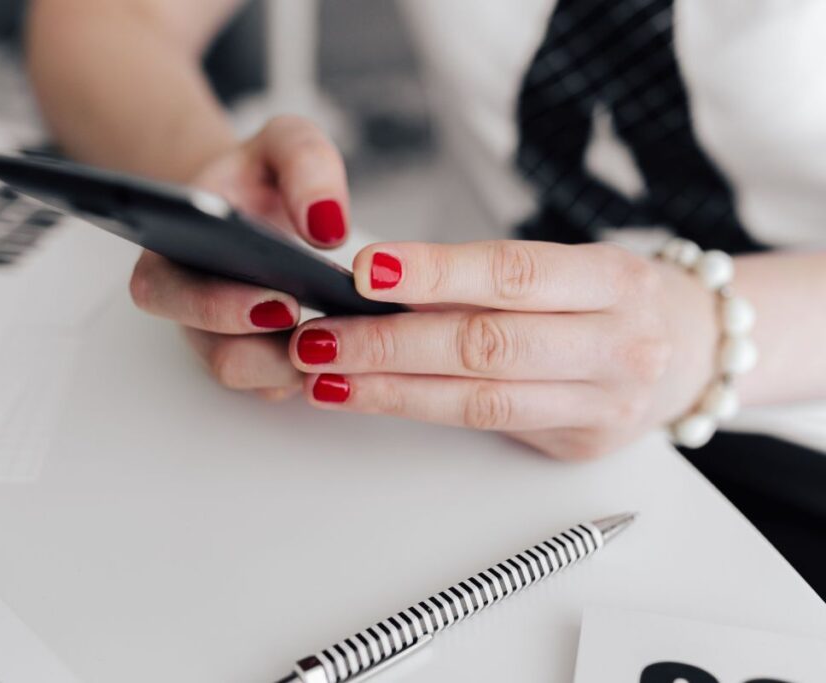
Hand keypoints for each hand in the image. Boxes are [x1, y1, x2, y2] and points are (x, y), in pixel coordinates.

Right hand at [129, 116, 348, 399]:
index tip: (280, 302)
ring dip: (292, 367)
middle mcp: (186, 306)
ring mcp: (218, 340)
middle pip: (211, 351)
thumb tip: (327, 226)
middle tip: (317, 326)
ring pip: (247, 377)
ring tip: (340, 340)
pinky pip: (275, 386)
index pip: (164, 292)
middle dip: (263, 348)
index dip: (215, 307)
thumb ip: (306, 163)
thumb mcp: (286, 143)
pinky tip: (347, 353)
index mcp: (168, 252)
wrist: (256, 206)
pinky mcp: (253, 363)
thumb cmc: (261, 177)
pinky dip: (310, 374)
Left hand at [289, 240, 718, 458]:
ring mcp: (602, 404)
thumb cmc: (614, 298)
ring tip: (324, 376)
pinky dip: (419, 410)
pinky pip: (486, 425)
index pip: (512, 274)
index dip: (436, 272)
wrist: (695, 349)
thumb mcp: (568, 267)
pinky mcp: (579, 444)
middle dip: (388, 343)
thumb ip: (483, 279)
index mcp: (611, 279)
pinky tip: (370, 397)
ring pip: (478, 399)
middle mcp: (617, 345)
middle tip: (317, 338)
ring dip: (388, 389)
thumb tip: (378, 284)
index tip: (364, 270)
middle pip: (486, 345)